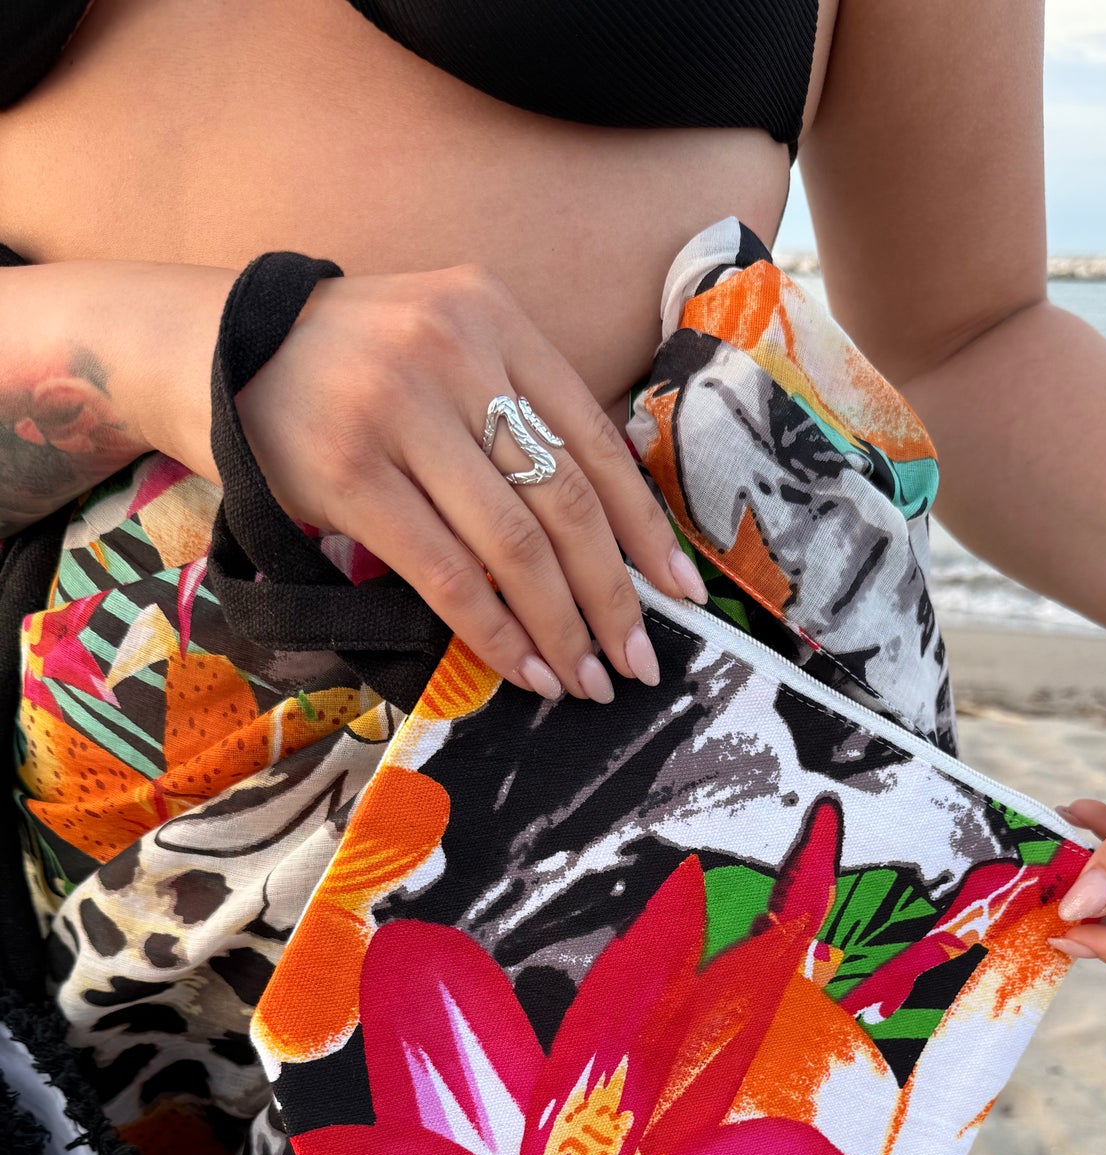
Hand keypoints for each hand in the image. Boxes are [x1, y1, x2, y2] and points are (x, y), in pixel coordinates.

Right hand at [227, 264, 707, 701]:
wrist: (216, 349)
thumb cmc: (349, 369)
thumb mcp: (443, 352)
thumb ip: (514, 413)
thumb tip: (605, 540)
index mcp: (494, 316)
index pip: (596, 440)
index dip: (646, 528)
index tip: (682, 591)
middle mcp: (454, 351)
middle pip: (564, 500)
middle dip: (612, 596)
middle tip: (637, 661)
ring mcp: (399, 409)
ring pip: (513, 544)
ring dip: (559, 627)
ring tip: (586, 679)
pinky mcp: (349, 471)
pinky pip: (445, 571)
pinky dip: (493, 631)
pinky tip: (522, 669)